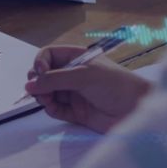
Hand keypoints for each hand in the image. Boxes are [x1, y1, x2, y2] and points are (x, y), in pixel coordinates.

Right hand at [25, 45, 152, 132]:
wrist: (136, 110)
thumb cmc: (116, 85)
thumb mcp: (84, 76)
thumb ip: (55, 79)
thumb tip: (29, 85)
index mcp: (76, 58)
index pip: (48, 55)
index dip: (40, 63)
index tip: (40, 73)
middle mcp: (72, 74)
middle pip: (44, 75)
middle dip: (37, 81)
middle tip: (39, 90)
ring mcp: (73, 93)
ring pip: (47, 93)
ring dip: (42, 96)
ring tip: (46, 100)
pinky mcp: (76, 112)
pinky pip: (55, 109)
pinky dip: (50, 109)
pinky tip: (52, 108)